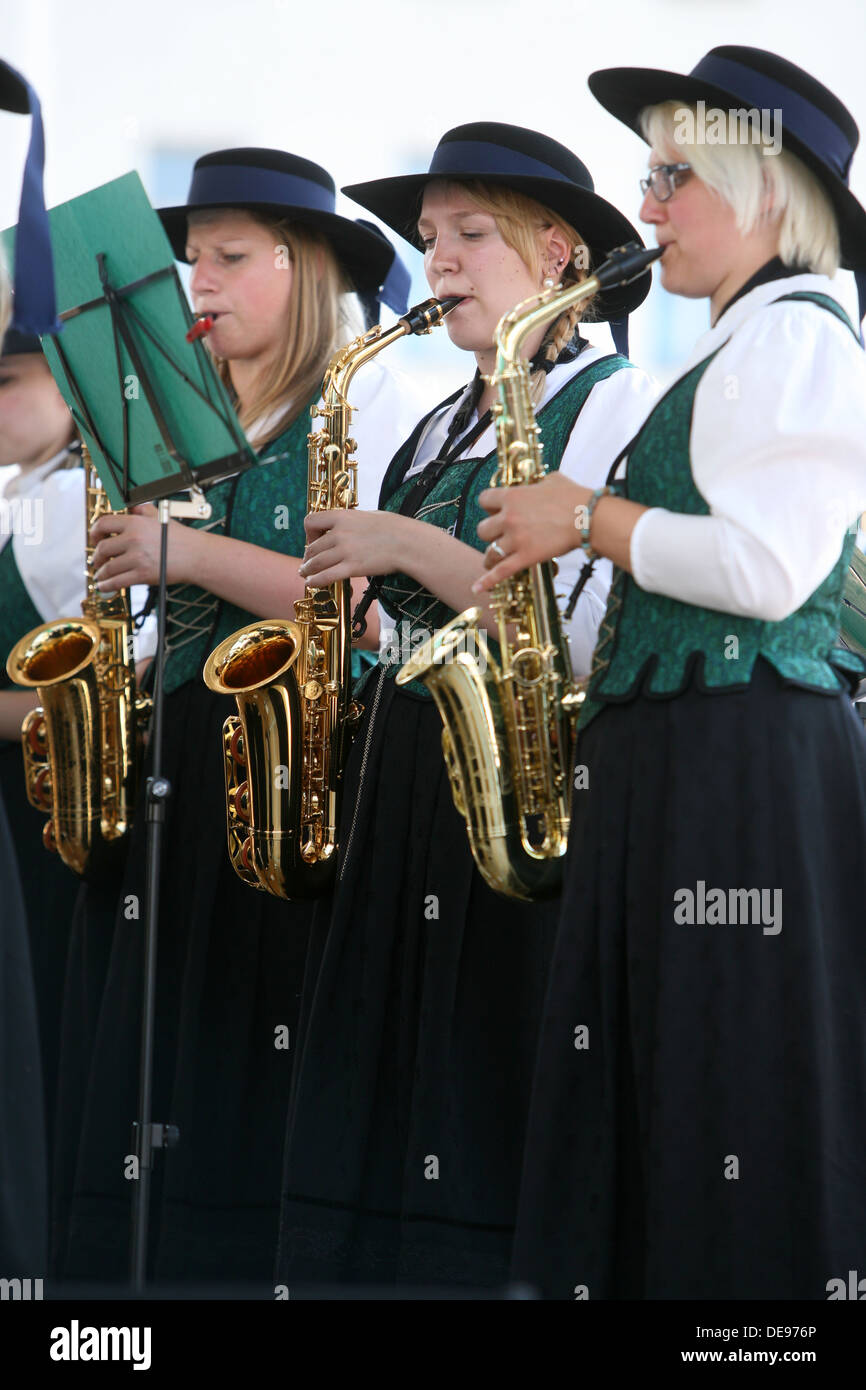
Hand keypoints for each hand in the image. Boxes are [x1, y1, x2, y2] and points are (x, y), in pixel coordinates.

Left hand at [91, 505, 197, 589]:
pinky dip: (107, 585)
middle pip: (103, 548)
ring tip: (100, 575)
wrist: (196, 556)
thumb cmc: (181, 538)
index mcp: (135, 523)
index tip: (94, 539)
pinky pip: (117, 581)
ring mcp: (137, 558)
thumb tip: (130, 509)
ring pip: (108, 567)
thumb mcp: (160, 516)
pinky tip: (104, 586)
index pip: (103, 524)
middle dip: (96, 556)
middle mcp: (133, 539)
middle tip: (96, 561)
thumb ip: (142, 511)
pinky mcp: (142, 575)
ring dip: (100, 573)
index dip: (94, 532)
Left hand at [299, 509, 408, 584]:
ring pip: (315, 563)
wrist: (408, 542)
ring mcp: (345, 551)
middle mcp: (339, 533)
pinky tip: (312, 583)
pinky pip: (326, 576)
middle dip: (308, 556)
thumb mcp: (368, 516)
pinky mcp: (352, 567)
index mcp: (342, 517)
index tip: (313, 540)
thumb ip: (351, 521)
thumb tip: (344, 526)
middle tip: (308, 562)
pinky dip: (315, 581)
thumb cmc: (394, 528)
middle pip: (312, 547)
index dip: (308, 533)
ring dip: (307, 570)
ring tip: (305, 574)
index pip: (311, 521)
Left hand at [473, 473, 589, 591]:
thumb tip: (538, 485)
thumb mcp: (552, 480)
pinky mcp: (525, 557)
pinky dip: (487, 581)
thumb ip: (537, 483)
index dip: (489, 506)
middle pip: (482, 529)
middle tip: (500, 535)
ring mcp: (515, 539)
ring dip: (491, 556)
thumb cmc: (574, 497)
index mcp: (512, 497)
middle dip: (490, 532)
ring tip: (493, 560)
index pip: (484, 499)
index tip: (495, 510)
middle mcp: (509, 518)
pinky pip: (501, 572)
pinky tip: (477, 588)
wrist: (588, 517)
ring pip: (490, 552)